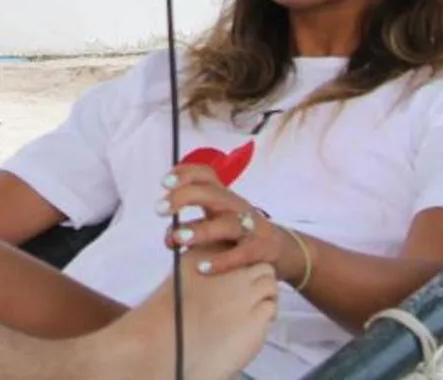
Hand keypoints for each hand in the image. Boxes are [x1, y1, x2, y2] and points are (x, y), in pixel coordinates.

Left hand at [161, 163, 287, 277]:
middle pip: (211, 194)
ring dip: (199, 230)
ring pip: (225, 224)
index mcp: (224, 196)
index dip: (185, 173)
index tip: (163, 182)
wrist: (282, 249)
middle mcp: (236, 207)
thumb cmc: (240, 234)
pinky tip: (201, 267)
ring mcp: (251, 227)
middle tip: (159, 209)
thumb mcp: (219, 220)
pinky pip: (240, 254)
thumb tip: (169, 237)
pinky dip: (220, 261)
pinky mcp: (260, 250)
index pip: (206, 175)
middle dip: (183, 197)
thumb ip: (193, 225)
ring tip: (177, 239)